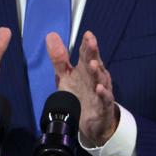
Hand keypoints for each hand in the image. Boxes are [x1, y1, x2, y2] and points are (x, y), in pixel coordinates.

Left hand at [46, 31, 117, 146]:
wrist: (90, 121)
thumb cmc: (80, 93)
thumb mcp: (66, 75)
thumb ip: (59, 57)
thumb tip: (51, 35)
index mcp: (86, 68)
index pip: (86, 53)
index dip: (87, 44)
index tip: (87, 34)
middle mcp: (95, 77)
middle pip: (95, 62)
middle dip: (93, 53)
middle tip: (92, 42)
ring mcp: (101, 91)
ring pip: (101, 79)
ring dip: (97, 72)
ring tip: (93, 64)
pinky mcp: (103, 106)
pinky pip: (105, 99)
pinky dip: (103, 93)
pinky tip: (99, 88)